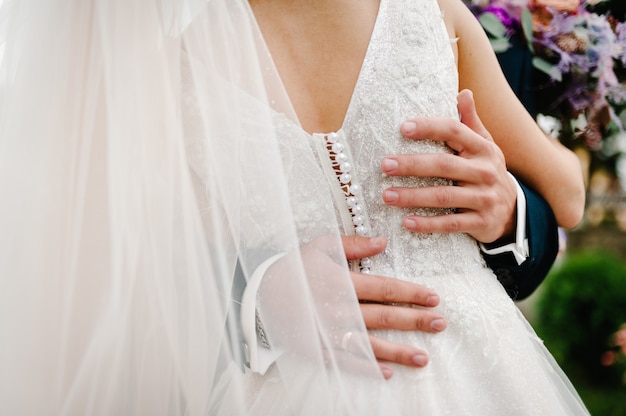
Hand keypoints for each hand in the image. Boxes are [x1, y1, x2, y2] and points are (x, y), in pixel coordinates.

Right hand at [261, 235, 444, 379]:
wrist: (260, 292)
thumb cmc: (293, 267)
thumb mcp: (321, 247)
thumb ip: (354, 245)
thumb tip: (384, 241)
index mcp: (342, 283)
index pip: (385, 289)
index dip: (411, 293)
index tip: (433, 298)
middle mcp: (340, 309)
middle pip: (385, 316)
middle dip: (415, 321)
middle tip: (440, 324)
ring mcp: (330, 332)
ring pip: (371, 343)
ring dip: (399, 351)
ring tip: (423, 357)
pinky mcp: (319, 348)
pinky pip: (347, 362)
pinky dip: (367, 368)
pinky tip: (388, 373)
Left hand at [381, 89, 516, 242]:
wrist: (513, 212)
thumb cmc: (487, 173)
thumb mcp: (485, 147)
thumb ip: (470, 122)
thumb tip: (464, 93)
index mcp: (483, 148)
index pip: (454, 131)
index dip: (429, 127)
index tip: (403, 127)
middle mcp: (485, 171)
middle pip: (444, 165)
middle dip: (412, 165)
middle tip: (385, 165)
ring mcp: (484, 198)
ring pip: (444, 196)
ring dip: (413, 196)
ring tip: (387, 195)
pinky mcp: (481, 222)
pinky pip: (451, 223)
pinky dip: (428, 224)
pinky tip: (407, 222)